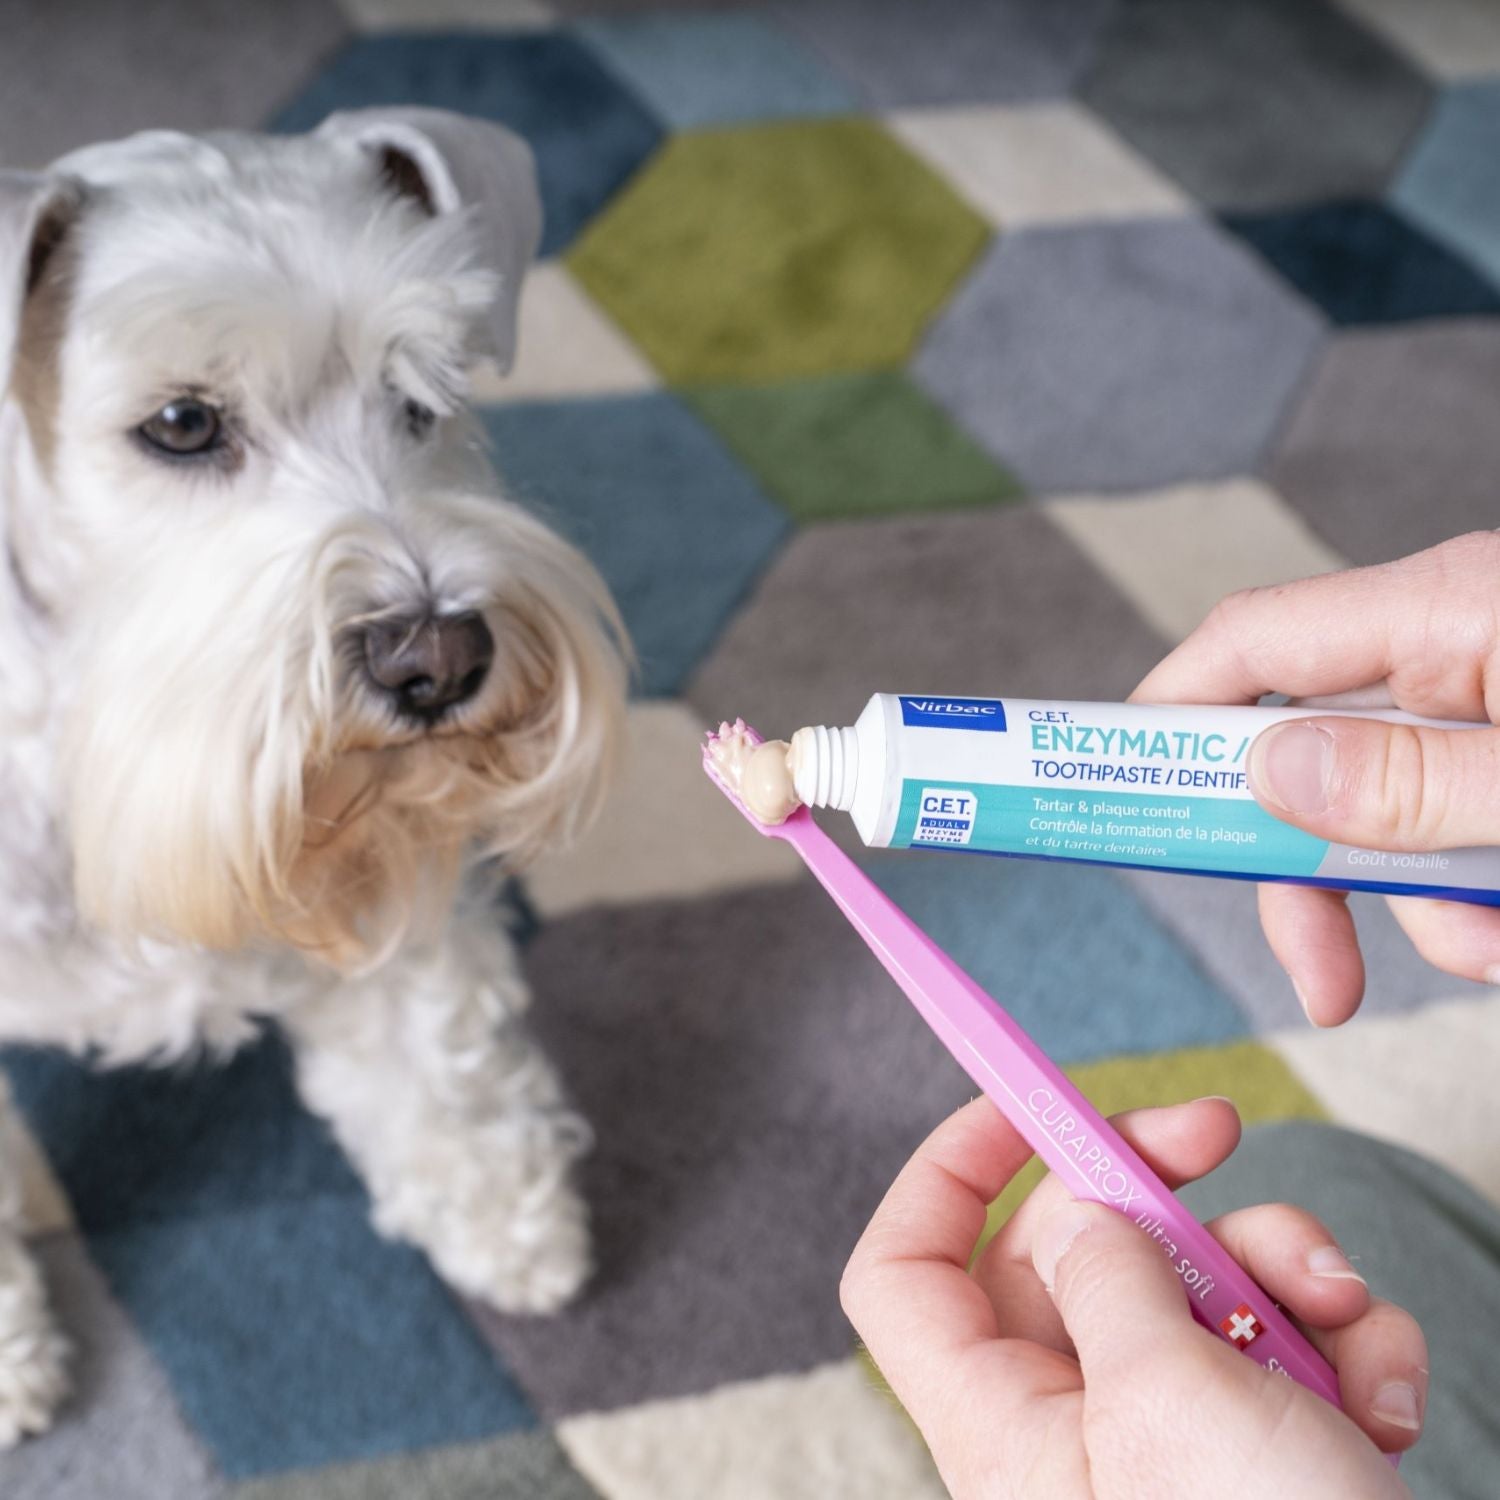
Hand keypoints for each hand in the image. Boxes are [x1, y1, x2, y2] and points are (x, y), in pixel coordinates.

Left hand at [841, 1097, 1425, 1499]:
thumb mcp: (1167, 1400)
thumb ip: (1108, 1279)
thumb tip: (1078, 1215)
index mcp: (1001, 1419)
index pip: (904, 1273)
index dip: (944, 1172)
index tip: (1021, 1102)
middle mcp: (1072, 1419)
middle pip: (1072, 1245)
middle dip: (1154, 1183)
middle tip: (1216, 1129)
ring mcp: (1167, 1434)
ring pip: (1192, 1280)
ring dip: (1280, 1267)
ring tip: (1338, 1310)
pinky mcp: (1256, 1451)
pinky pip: (1279, 1345)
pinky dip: (1341, 1344)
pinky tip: (1386, 1399)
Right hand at [1133, 531, 1499, 1024]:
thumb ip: (1412, 782)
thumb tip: (1269, 775)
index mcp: (1446, 609)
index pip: (1252, 643)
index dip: (1168, 712)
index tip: (1119, 789)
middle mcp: (1451, 643)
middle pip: (1310, 751)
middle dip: (1311, 868)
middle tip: (1322, 975)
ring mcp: (1487, 693)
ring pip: (1388, 804)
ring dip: (1416, 898)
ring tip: (1490, 948)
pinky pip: (1454, 816)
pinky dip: (1469, 888)